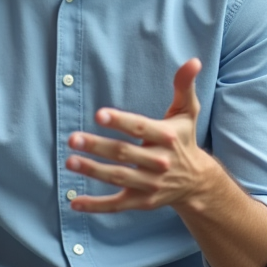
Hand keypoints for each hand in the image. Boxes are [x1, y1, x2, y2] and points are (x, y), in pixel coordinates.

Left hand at [65, 58, 219, 212]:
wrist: (197, 182)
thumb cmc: (184, 140)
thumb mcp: (187, 112)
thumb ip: (184, 86)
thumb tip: (193, 61)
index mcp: (167, 138)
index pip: (140, 128)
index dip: (120, 121)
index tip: (99, 114)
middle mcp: (159, 163)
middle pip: (124, 154)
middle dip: (98, 146)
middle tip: (73, 138)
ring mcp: (150, 185)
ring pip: (118, 178)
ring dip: (92, 171)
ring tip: (70, 161)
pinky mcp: (142, 202)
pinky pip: (116, 205)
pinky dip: (96, 205)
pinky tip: (74, 202)